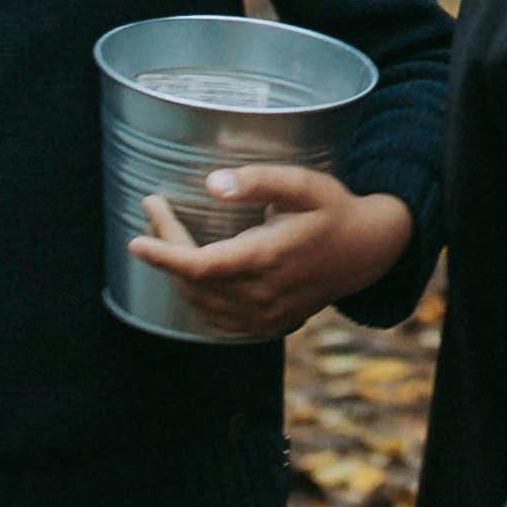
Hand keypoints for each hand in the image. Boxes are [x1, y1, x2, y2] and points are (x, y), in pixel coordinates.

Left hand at [133, 162, 412, 341]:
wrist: (369, 251)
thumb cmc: (334, 210)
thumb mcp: (304, 184)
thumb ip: (258, 181)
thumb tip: (212, 184)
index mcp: (267, 258)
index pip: (198, 266)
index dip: (162, 254)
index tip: (136, 239)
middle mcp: (264, 295)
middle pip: (193, 282)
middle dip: (165, 250)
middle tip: (156, 213)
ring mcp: (267, 316)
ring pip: (202, 303)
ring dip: (178, 274)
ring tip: (167, 239)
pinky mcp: (270, 326)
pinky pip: (219, 320)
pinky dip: (197, 298)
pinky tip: (193, 275)